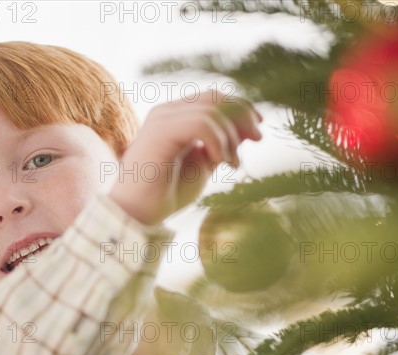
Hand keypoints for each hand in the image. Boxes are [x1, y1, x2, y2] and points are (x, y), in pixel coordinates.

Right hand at [109, 91, 262, 224]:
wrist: (138, 213)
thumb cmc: (167, 192)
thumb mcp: (204, 164)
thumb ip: (222, 145)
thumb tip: (249, 129)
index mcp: (176, 117)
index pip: (213, 98)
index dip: (240, 108)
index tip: (259, 127)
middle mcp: (168, 112)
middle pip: (215, 98)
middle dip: (242, 116)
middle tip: (258, 138)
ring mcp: (163, 119)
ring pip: (212, 110)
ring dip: (230, 137)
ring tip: (231, 163)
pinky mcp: (160, 131)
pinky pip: (201, 124)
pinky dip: (217, 142)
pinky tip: (218, 161)